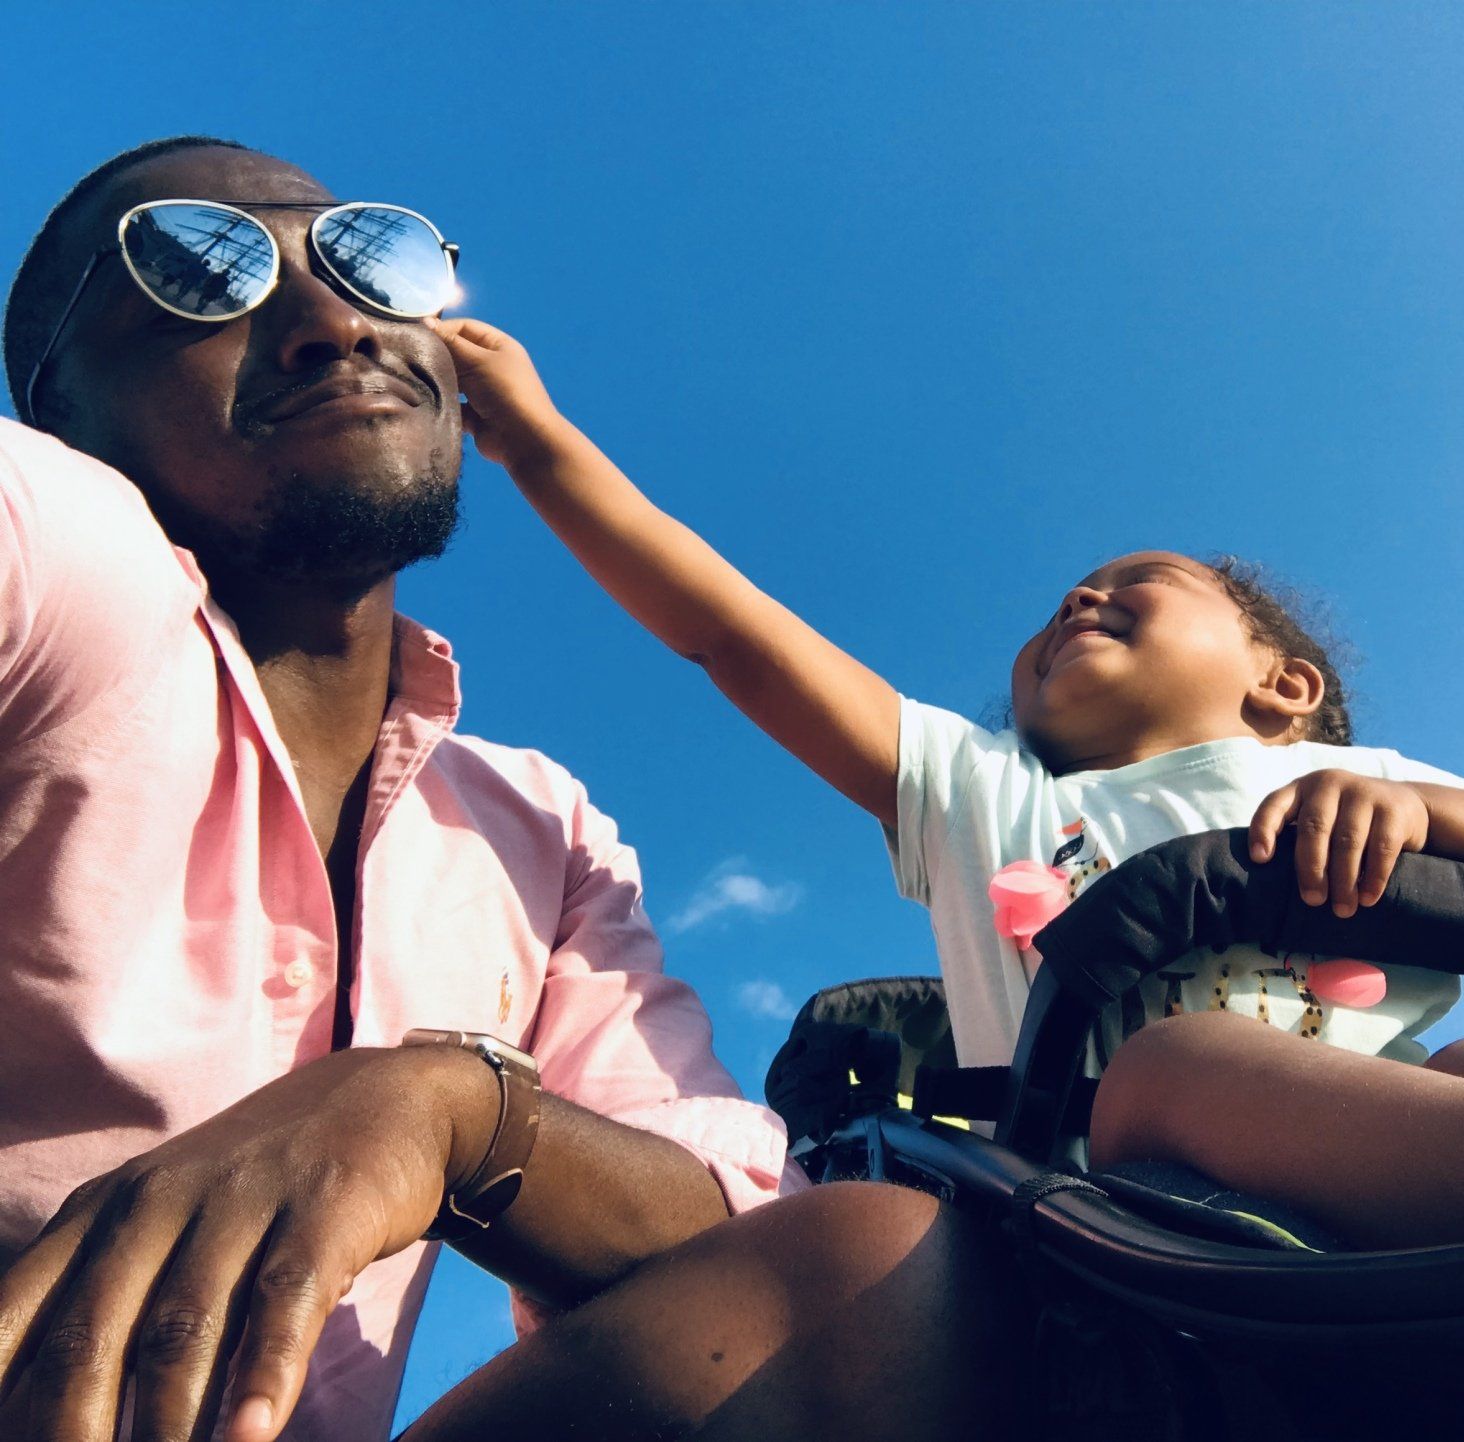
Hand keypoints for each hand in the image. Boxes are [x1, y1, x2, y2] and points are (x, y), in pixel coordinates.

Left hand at [0, 1045, 497, 1441]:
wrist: (386, 1098)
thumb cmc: (257, 1189)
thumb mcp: (160, 1223)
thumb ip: (97, 1305)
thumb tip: (42, 1417)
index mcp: (99, 1211)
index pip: (10, 1320)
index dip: (2, 1403)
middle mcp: (158, 1200)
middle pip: (89, 1338)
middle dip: (73, 1436)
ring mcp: (243, 1200)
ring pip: (182, 1331)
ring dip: (166, 1431)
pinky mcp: (325, 1208)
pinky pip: (284, 1301)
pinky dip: (262, 1376)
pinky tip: (251, 1437)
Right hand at [425, 316, 566, 470]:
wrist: (524, 440)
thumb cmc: (505, 391)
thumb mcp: (480, 361)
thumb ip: (452, 343)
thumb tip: (426, 322)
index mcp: (498, 346)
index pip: (465, 328)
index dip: (442, 330)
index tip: (417, 337)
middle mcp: (491, 366)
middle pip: (457, 354)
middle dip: (436, 356)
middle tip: (409, 359)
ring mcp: (482, 392)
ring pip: (453, 380)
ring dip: (437, 381)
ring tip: (412, 380)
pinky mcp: (474, 416)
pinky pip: (453, 405)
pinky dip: (441, 404)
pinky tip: (423, 402)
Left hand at [1249, 770, 1429, 917]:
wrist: (1406, 805)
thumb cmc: (1348, 821)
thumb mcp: (1322, 817)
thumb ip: (1300, 835)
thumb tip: (1276, 883)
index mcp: (1303, 788)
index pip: (1274, 805)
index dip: (1263, 830)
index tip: (1259, 859)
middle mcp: (1330, 785)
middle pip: (1314, 828)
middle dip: (1311, 868)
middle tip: (1313, 900)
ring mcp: (1363, 793)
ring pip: (1348, 841)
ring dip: (1344, 880)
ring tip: (1342, 908)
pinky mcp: (1393, 809)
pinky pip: (1381, 847)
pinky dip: (1374, 877)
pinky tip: (1367, 898)